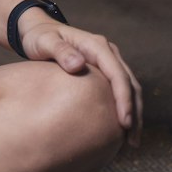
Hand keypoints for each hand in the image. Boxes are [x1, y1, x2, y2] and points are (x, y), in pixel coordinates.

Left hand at [19, 20, 142, 147]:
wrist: (37, 30)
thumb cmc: (39, 36)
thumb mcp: (45, 42)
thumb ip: (60, 51)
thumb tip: (78, 65)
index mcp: (97, 45)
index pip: (118, 75)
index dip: (124, 99)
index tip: (125, 123)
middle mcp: (108, 52)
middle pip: (130, 84)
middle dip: (135, 112)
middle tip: (133, 141)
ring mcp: (108, 61)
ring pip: (129, 89)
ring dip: (134, 114)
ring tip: (132, 141)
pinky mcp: (104, 70)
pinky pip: (119, 91)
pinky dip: (123, 109)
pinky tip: (120, 130)